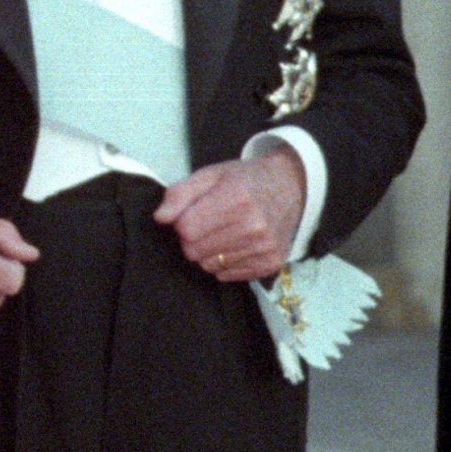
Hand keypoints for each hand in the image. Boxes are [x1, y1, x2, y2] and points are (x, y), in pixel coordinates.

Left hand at [153, 145, 306, 282]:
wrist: (290, 187)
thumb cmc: (244, 180)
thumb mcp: (210, 175)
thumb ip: (180, 194)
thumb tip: (160, 218)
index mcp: (236, 199)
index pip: (186, 229)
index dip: (182, 223)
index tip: (192, 214)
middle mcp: (254, 226)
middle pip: (194, 251)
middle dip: (192, 239)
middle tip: (208, 224)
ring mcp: (264, 248)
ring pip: (209, 266)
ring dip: (209, 252)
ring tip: (224, 232)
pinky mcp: (270, 264)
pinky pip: (227, 275)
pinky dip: (224, 263)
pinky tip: (236, 244)